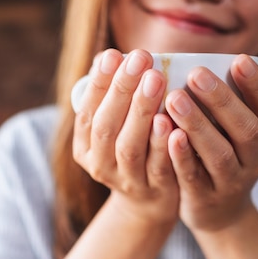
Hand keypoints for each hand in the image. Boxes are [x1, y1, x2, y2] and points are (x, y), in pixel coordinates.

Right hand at [73, 49, 179, 226]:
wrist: (149, 204)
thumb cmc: (134, 150)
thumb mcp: (115, 128)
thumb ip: (112, 98)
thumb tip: (110, 55)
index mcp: (84, 148)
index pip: (87, 112)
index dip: (99, 83)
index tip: (113, 54)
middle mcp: (100, 166)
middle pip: (106, 127)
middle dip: (121, 90)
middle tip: (140, 57)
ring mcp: (127, 181)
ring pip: (129, 147)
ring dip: (141, 112)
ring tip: (155, 79)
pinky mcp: (155, 191)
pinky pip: (159, 167)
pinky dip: (164, 145)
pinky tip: (173, 121)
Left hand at [164, 54, 257, 231]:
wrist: (220, 214)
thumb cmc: (228, 156)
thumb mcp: (246, 131)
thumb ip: (254, 99)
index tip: (239, 60)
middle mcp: (255, 160)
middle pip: (246, 129)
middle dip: (222, 100)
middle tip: (196, 73)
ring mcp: (231, 182)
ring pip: (219, 154)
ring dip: (198, 125)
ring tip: (175, 98)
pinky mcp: (204, 198)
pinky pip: (194, 176)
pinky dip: (183, 156)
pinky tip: (169, 134)